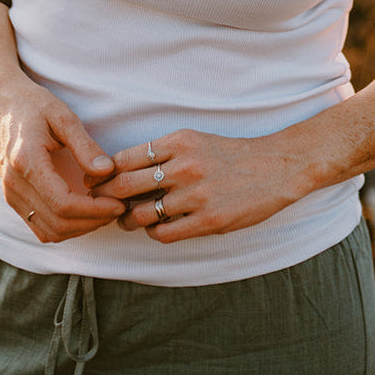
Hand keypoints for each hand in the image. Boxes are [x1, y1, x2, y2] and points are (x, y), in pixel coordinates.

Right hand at [0, 74, 125, 242]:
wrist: (3, 105)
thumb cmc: (35, 105)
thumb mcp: (64, 116)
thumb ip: (85, 145)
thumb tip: (107, 171)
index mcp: (26, 162)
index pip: (63, 204)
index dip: (94, 210)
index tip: (119, 203)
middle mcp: (14, 184)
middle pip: (57, 223)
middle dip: (92, 222)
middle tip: (119, 208)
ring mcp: (11, 195)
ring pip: (48, 231)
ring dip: (80, 229)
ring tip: (106, 211)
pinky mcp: (13, 199)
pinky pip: (40, 227)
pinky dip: (65, 227)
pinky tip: (85, 211)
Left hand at [96, 129, 303, 243]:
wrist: (276, 167)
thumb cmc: (232, 155)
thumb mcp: (197, 141)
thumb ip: (164, 153)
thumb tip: (122, 169)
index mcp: (180, 141)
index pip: (125, 158)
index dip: (105, 174)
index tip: (97, 182)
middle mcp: (185, 166)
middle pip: (125, 185)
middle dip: (107, 198)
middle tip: (102, 206)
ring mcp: (196, 195)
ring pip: (141, 214)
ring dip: (129, 221)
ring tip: (129, 221)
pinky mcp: (209, 220)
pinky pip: (164, 233)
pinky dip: (154, 233)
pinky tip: (159, 228)